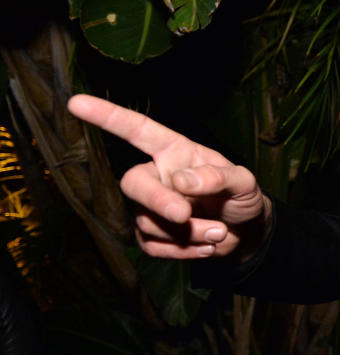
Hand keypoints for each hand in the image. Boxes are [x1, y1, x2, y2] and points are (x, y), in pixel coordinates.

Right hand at [67, 94, 270, 259]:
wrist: (247, 231)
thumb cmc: (242, 197)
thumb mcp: (244, 182)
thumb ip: (219, 176)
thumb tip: (182, 181)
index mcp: (176, 152)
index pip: (138, 130)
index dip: (108, 116)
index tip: (77, 102)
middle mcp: (158, 176)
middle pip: (133, 182)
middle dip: (157, 200)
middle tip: (184, 216)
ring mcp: (151, 207)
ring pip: (148, 221)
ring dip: (187, 232)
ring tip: (220, 231)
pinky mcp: (152, 236)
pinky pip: (153, 247)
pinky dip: (184, 251)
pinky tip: (208, 246)